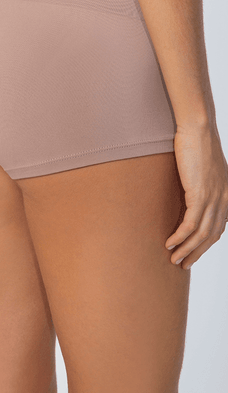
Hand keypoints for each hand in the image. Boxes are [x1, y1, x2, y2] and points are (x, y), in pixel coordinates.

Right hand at [165, 123, 227, 268]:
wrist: (198, 129)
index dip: (206, 243)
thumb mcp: (205, 168)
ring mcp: (214, 198)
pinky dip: (180, 237)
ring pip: (202, 234)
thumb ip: (203, 183)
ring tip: (174, 259)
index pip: (219, 226)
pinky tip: (170, 243)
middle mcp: (225, 199)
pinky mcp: (200, 194)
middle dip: (197, 252)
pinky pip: (190, 224)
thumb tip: (191, 192)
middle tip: (183, 264)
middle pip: (212, 235)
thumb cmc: (198, 142)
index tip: (193, 252)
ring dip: (187, 250)